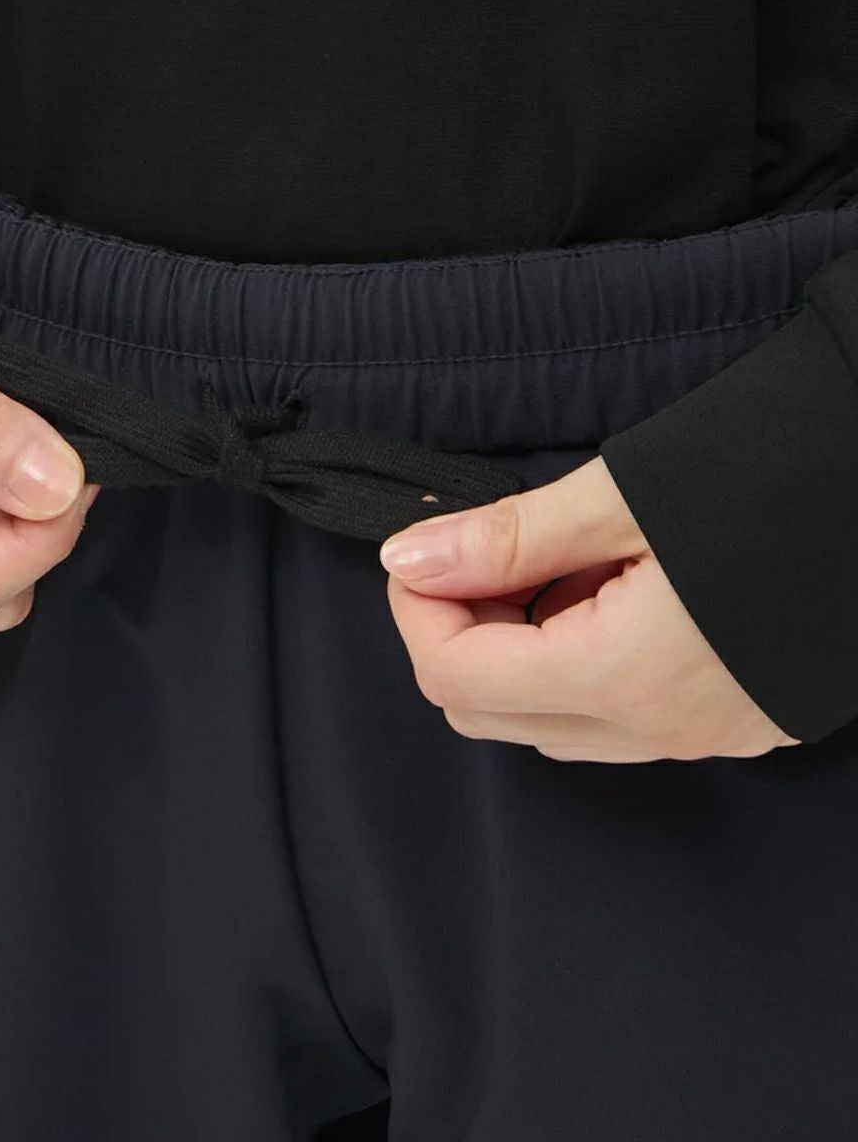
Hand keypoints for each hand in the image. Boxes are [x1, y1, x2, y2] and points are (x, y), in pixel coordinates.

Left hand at [379, 456, 800, 761]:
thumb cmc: (787, 462)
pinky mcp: (730, 720)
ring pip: (546, 721)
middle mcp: (661, 729)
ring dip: (514, 649)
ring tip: (553, 564)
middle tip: (481, 554)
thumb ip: (506, 538)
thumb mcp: (625, 495)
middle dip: (457, 632)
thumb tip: (410, 559)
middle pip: (487, 712)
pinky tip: (603, 590)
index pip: (455, 678)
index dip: (417, 609)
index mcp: (628, 677)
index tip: (425, 549)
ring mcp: (701, 735)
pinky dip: (573, 660)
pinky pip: (609, 717)